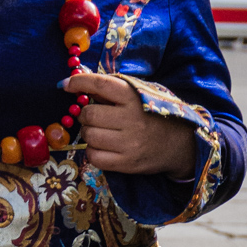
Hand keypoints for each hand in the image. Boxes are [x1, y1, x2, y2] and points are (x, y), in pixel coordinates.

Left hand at [68, 72, 198, 178]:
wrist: (181, 145)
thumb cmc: (154, 116)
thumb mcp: (139, 95)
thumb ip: (112, 90)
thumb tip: (77, 85)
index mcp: (134, 97)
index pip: (100, 84)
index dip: (78, 82)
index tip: (65, 85)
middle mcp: (131, 119)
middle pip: (89, 114)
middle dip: (85, 115)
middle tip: (94, 117)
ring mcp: (129, 144)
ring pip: (89, 136)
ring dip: (89, 134)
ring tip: (100, 133)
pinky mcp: (127, 164)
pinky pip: (94, 157)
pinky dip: (93, 152)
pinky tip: (103, 148)